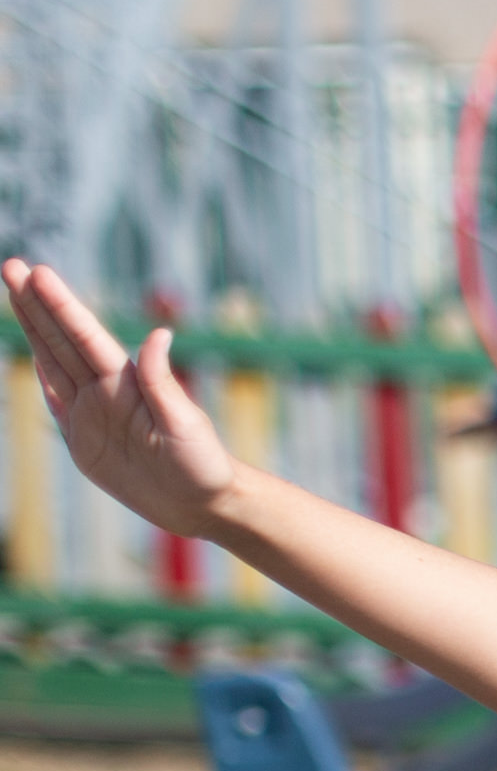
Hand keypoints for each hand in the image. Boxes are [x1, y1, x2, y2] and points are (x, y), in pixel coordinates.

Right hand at [6, 259, 246, 534]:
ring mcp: (92, 412)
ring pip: (54, 361)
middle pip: (61, 339)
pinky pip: (57, 399)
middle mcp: (105, 391)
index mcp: (126, 383)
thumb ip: (161, 383)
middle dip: (35, 304)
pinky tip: (33, 350)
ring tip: (16, 292)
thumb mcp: (184, 425)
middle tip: (11, 265)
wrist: (202, 505)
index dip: (59, 305)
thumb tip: (159, 334)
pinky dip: (43, 374)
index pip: (84, 335)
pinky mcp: (84, 439)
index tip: (37, 272)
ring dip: (34, 328)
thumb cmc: (203, 465)